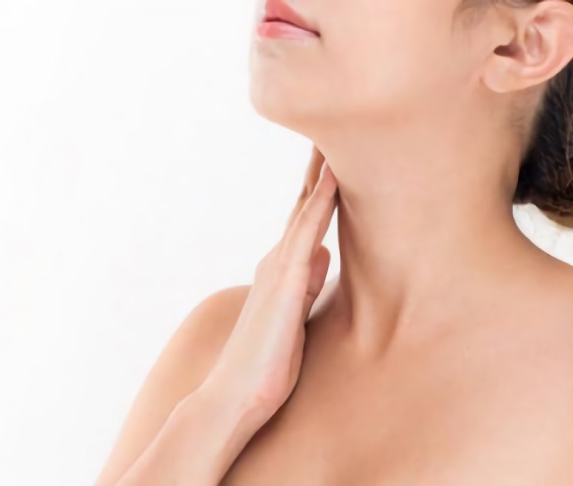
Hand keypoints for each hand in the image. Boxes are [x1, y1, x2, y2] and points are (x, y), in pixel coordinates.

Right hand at [206, 145, 336, 420]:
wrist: (236, 397)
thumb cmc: (267, 365)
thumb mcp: (294, 317)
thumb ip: (307, 283)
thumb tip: (323, 253)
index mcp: (285, 271)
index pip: (306, 218)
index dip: (321, 185)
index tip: (337, 154)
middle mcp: (281, 261)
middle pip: (305, 201)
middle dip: (319, 165)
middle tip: (335, 125)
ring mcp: (281, 269)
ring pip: (305, 207)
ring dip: (320, 170)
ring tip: (334, 133)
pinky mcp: (285, 284)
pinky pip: (306, 233)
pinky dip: (320, 202)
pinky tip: (334, 178)